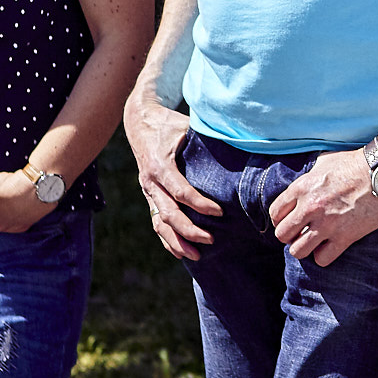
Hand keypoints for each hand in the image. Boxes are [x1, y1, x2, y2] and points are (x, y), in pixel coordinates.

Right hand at [125, 87, 221, 259]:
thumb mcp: (185, 125)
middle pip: (169, 213)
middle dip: (190, 230)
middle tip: (212, 239)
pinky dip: (166, 240)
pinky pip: (156, 222)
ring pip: (159, 223)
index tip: (220, 213)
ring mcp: (148, 191)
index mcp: (160, 164)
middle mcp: (151, 181)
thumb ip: (204, 138)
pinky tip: (180, 253)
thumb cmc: (169, 122)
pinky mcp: (149, 195)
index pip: (180, 191)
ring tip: (197, 256)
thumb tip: (237, 140)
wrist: (139, 120)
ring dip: (177, 242)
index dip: (200, 204)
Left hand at [269, 148, 377, 266]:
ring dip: (304, 247)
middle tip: (301, 231)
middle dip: (290, 235)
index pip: (275, 213)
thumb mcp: (324, 162)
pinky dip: (324, 255)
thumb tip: (301, 186)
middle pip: (282, 235)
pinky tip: (330, 246)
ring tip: (314, 241)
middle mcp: (310, 207)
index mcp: (302, 187)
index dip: (281, 219)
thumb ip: (309, 177)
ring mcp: (327, 224)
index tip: (291, 219)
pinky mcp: (345, 237)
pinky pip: (322, 259)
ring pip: (297, 251)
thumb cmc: (355, 163)